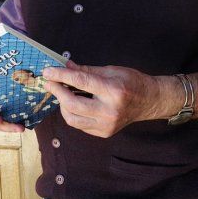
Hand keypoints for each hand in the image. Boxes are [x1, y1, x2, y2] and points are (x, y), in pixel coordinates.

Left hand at [42, 61, 174, 137]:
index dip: (61, 75)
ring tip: (61, 93)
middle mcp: (109, 111)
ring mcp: (106, 125)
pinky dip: (72, 113)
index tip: (48, 71)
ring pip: (72, 119)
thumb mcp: (111, 70)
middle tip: (49, 82)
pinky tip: (73, 104)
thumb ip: (86, 70)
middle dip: (57, 92)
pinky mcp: (104, 133)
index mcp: (113, 91)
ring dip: (62, 105)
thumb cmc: (132, 82)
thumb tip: (66, 66)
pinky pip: (79, 125)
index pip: (80, 81)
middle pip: (72, 104)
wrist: (149, 101)